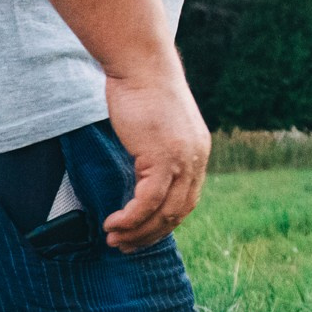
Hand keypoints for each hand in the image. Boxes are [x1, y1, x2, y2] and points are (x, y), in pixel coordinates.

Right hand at [101, 60, 208, 250]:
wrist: (141, 65)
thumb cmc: (141, 89)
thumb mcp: (156, 125)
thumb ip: (156, 149)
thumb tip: (142, 167)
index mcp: (197, 153)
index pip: (186, 201)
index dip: (163, 223)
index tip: (140, 233)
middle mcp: (195, 160)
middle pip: (177, 213)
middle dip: (150, 235)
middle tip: (125, 246)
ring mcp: (181, 161)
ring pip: (163, 213)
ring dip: (137, 232)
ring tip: (115, 239)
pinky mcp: (162, 159)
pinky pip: (147, 202)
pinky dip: (130, 218)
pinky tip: (113, 223)